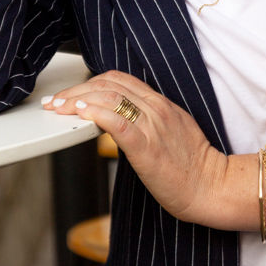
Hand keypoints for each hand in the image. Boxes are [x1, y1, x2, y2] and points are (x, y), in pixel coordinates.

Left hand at [42, 71, 227, 225]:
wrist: (210, 186)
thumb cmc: (191, 165)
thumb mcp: (171, 129)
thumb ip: (148, 119)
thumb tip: (119, 118)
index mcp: (160, 103)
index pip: (118, 79)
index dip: (89, 82)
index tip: (70, 94)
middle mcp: (155, 108)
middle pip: (108, 85)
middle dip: (75, 90)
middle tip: (54, 102)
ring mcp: (152, 125)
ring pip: (109, 98)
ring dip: (77, 100)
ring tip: (58, 109)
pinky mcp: (147, 147)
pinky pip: (118, 122)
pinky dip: (96, 114)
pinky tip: (81, 115)